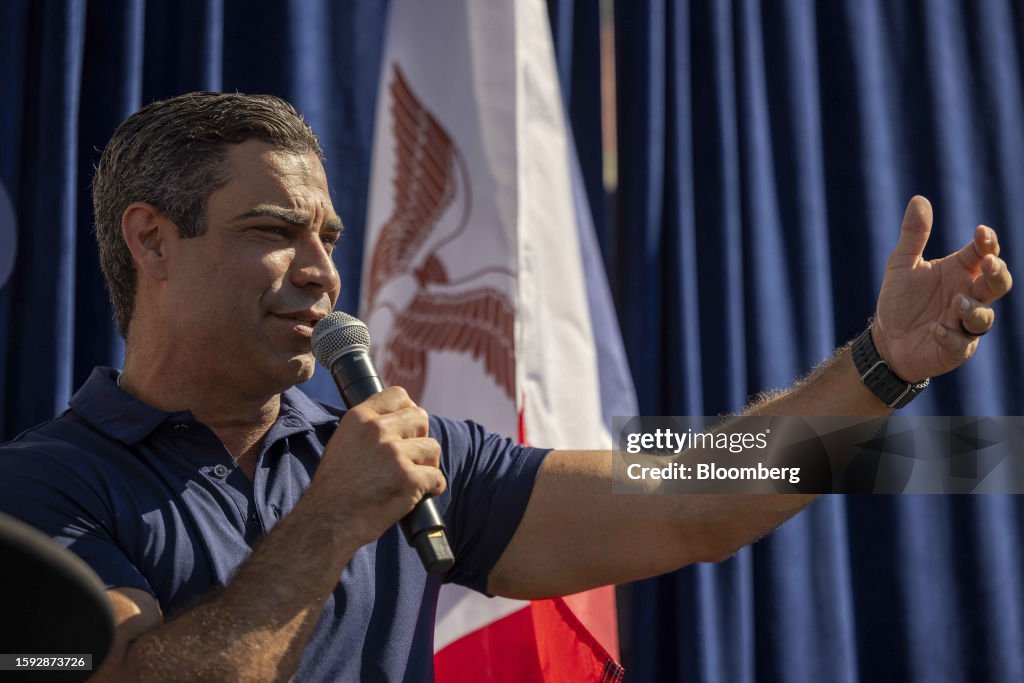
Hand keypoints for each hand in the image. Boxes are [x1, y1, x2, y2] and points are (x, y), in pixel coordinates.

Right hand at [310, 386, 444, 545]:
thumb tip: (397, 420)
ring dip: (427, 464)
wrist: (328, 522)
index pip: (397, 395)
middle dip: (419, 437)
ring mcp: (395, 454)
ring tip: (412, 478)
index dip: (407, 410)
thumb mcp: (343, 442)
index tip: (407, 427)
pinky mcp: (409, 479)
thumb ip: (367, 427)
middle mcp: (378, 431)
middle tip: (410, 457)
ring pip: (432, 448)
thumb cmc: (335, 488)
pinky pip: (437, 477)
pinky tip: (421, 494)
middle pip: (420, 418)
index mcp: (359, 418)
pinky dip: (433, 487)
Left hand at [873, 196, 1012, 381]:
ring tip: (957, 302)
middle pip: (998, 283)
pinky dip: (950, 335)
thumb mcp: (901, 264)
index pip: (984, 252)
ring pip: (984, 317)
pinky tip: (936, 329)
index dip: (988, 242)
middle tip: (988, 263)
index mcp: (961, 270)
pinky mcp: (955, 348)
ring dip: (973, 309)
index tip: (981, 232)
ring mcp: (965, 323)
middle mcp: (969, 295)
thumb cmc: (900, 299)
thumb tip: (919, 198)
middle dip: (998, 273)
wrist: (886, 339)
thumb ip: (914, 235)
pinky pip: (961, 343)